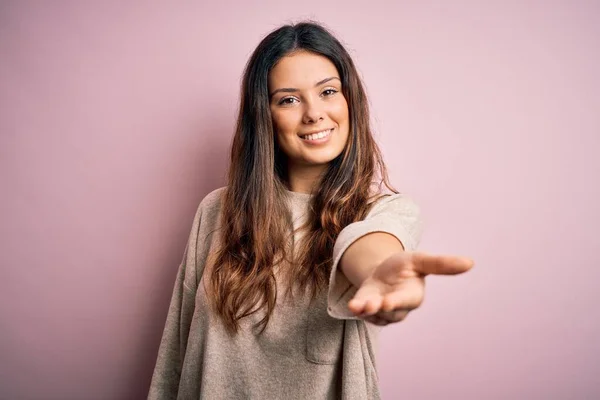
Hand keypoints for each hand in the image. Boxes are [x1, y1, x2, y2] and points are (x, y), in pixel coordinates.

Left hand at [348, 251, 473, 325]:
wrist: (382, 270)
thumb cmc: (405, 266)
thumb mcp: (420, 260)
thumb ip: (441, 264)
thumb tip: (471, 262)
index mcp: (413, 296)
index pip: (406, 301)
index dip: (397, 302)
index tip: (387, 302)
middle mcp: (399, 308)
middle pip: (389, 312)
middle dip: (379, 309)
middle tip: (371, 305)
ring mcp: (382, 311)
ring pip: (375, 315)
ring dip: (366, 310)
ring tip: (359, 305)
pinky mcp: (367, 309)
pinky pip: (362, 313)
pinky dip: (357, 309)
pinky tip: (352, 305)